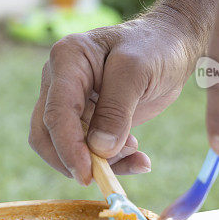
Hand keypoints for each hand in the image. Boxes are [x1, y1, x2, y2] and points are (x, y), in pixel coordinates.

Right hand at [29, 7, 202, 184]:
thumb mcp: (138, 71)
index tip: (88, 174)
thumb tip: (100, 149)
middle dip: (75, 159)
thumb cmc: (155, 47)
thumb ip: (117, 109)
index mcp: (67, 60)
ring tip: (136, 155)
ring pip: (66, 147)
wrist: (172, 44)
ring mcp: (71, 101)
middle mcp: (60, 81)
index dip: (68, 147)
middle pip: (46, 133)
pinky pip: (88, 150)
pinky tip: (138, 159)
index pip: (56, 112)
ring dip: (98, 163)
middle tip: (108, 175)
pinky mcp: (87, 119)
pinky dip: (112, 162)